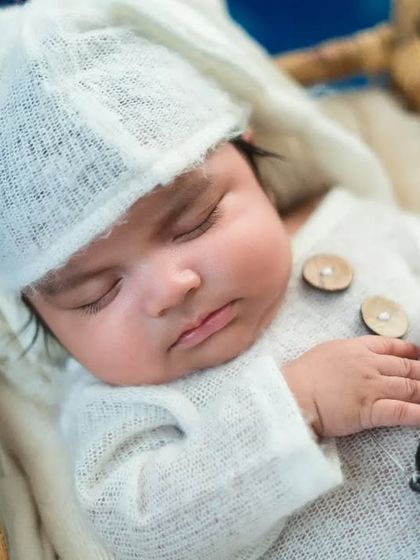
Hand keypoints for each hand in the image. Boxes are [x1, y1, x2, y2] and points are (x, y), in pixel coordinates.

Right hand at [282, 336, 419, 437]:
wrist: (290, 394)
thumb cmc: (299, 377)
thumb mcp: (324, 354)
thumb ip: (344, 355)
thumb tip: (352, 361)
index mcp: (355, 349)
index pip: (392, 346)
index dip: (412, 351)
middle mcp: (367, 365)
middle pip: (407, 367)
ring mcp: (370, 386)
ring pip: (410, 387)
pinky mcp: (369, 409)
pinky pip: (401, 411)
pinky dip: (418, 413)